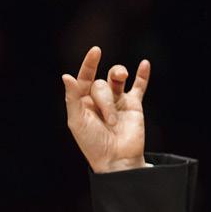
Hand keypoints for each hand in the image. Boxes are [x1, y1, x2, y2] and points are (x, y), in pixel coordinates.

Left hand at [61, 47, 150, 172]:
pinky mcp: (133, 105)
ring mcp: (117, 101)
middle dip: (105, 99)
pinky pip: (138, 86)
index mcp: (83, 103)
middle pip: (101, 83)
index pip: (84, 78)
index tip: (96, 51)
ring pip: (117, 79)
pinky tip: (144, 64)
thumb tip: (66, 76)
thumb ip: (72, 98)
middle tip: (109, 120)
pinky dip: (142, 75)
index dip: (89, 64)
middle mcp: (99, 100)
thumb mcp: (77, 121)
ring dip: (119, 82)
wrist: (117, 160)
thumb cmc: (93, 144)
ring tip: (121, 88)